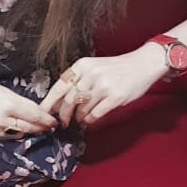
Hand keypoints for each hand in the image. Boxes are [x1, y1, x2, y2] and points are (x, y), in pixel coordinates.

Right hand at [0, 72, 58, 139]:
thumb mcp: (3, 90)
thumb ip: (20, 102)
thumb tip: (36, 112)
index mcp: (8, 104)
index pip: (34, 115)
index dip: (46, 120)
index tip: (54, 121)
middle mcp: (1, 119)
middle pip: (29, 128)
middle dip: (41, 128)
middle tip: (50, 127)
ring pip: (18, 134)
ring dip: (29, 132)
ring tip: (36, 129)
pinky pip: (5, 137)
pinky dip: (14, 134)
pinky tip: (18, 130)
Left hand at [39, 47, 164, 128]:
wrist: (143, 64)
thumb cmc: (116, 69)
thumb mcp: (94, 68)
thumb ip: (77, 81)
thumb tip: (58, 103)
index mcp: (83, 65)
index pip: (60, 86)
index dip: (49, 102)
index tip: (43, 113)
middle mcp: (92, 74)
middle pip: (69, 100)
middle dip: (63, 114)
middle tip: (62, 122)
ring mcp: (104, 85)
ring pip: (82, 108)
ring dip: (78, 117)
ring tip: (80, 118)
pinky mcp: (115, 96)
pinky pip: (96, 114)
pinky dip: (90, 119)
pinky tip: (90, 119)